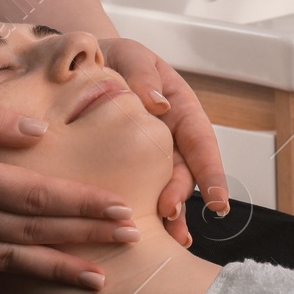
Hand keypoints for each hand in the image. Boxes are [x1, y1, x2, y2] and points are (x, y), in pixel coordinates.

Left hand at [100, 37, 229, 247]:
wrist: (75, 65)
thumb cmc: (110, 57)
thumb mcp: (129, 54)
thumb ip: (143, 73)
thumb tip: (158, 103)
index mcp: (179, 108)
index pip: (200, 141)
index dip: (210, 172)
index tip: (218, 201)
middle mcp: (169, 138)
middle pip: (183, 172)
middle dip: (180, 196)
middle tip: (171, 217)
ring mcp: (147, 156)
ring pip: (161, 188)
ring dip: (165, 215)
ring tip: (164, 239)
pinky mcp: (123, 167)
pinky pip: (133, 190)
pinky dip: (136, 212)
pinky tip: (131, 235)